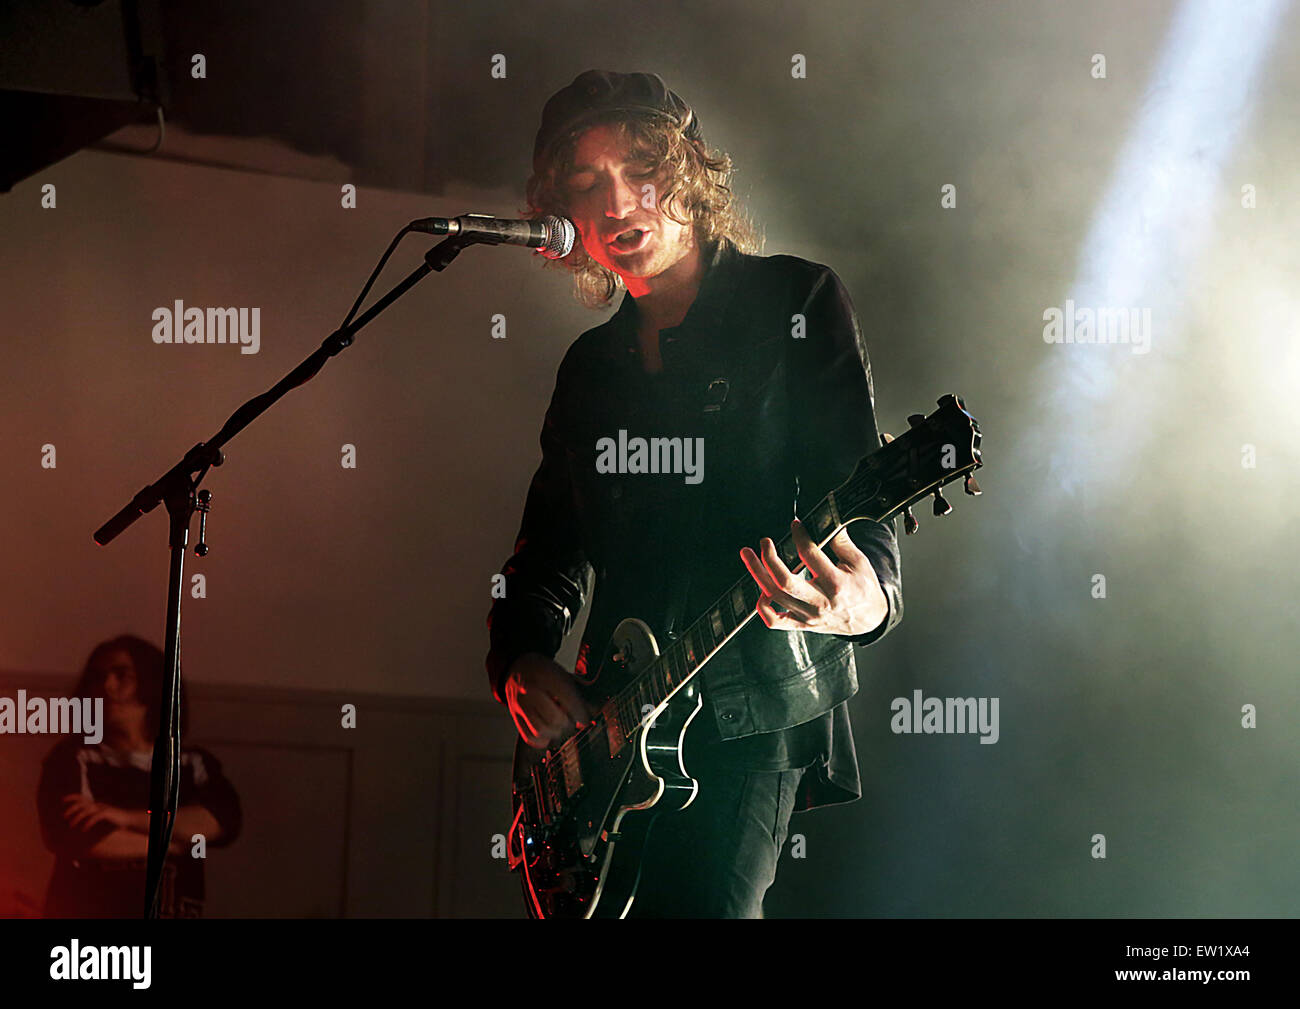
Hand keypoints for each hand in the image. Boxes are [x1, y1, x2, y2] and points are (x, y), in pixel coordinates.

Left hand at [61, 794, 140, 831]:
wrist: (127, 819)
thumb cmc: (112, 819)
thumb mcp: (100, 815)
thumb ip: (90, 816)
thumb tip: (78, 822)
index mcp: (94, 804)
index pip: (82, 797)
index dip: (72, 797)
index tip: (62, 800)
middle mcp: (97, 804)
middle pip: (81, 803)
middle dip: (71, 809)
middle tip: (64, 816)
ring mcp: (102, 808)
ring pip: (86, 810)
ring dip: (77, 817)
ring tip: (71, 825)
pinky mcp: (107, 813)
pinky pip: (95, 817)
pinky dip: (88, 823)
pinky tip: (84, 829)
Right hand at [505, 653, 594, 750]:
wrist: (518, 667)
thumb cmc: (545, 672)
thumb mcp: (562, 674)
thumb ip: (575, 693)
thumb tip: (591, 713)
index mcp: (546, 676)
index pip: (568, 701)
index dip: (580, 714)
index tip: (585, 720)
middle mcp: (530, 690)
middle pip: (554, 719)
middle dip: (567, 723)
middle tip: (571, 720)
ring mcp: (520, 704)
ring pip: (540, 731)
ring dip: (554, 732)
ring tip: (559, 724)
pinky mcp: (515, 715)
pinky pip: (529, 737)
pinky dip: (541, 739)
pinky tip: (548, 731)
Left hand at [740, 518, 887, 636]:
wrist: (869, 620)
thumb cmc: (863, 589)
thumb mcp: (859, 562)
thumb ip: (841, 542)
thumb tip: (827, 519)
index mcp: (836, 583)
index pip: (810, 555)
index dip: (799, 536)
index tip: (795, 525)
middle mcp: (820, 602)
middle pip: (784, 581)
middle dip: (768, 559)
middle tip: (764, 542)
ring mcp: (808, 616)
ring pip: (774, 597)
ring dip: (757, 574)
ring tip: (748, 555)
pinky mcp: (802, 625)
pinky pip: (774, 621)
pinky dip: (762, 607)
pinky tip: (761, 590)